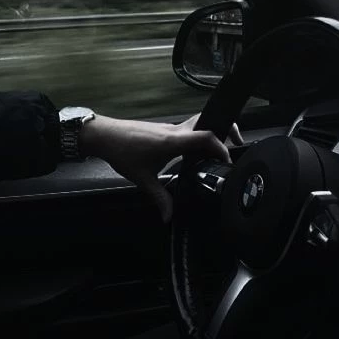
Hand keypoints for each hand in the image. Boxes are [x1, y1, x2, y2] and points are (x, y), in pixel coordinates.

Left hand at [79, 112, 243, 221]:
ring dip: (210, 134)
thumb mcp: (142, 179)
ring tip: (215, 152)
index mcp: (172, 141)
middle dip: (225, 131)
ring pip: (198, 124)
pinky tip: (193, 153)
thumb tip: (169, 216)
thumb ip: (160, 198)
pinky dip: (197, 138)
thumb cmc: (122, 153)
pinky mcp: (164, 129)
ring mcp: (170, 127)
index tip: (227, 160)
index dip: (221, 147)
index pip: (205, 137)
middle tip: (234, 145)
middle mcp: (174, 131)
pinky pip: (188, 130)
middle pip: (207, 122)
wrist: (104, 135)